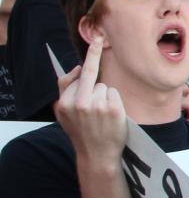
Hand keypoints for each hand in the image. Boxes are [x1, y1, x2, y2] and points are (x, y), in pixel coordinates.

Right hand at [56, 41, 127, 165]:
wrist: (96, 155)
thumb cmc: (82, 131)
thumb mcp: (65, 114)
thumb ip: (66, 91)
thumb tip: (76, 68)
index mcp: (64, 103)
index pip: (74, 77)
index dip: (86, 62)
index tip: (97, 42)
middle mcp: (79, 103)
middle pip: (90, 75)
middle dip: (94, 63)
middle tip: (98, 45)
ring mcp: (97, 106)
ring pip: (104, 86)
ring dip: (104, 96)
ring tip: (100, 116)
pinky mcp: (113, 109)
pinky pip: (115, 93)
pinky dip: (114, 101)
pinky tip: (110, 116)